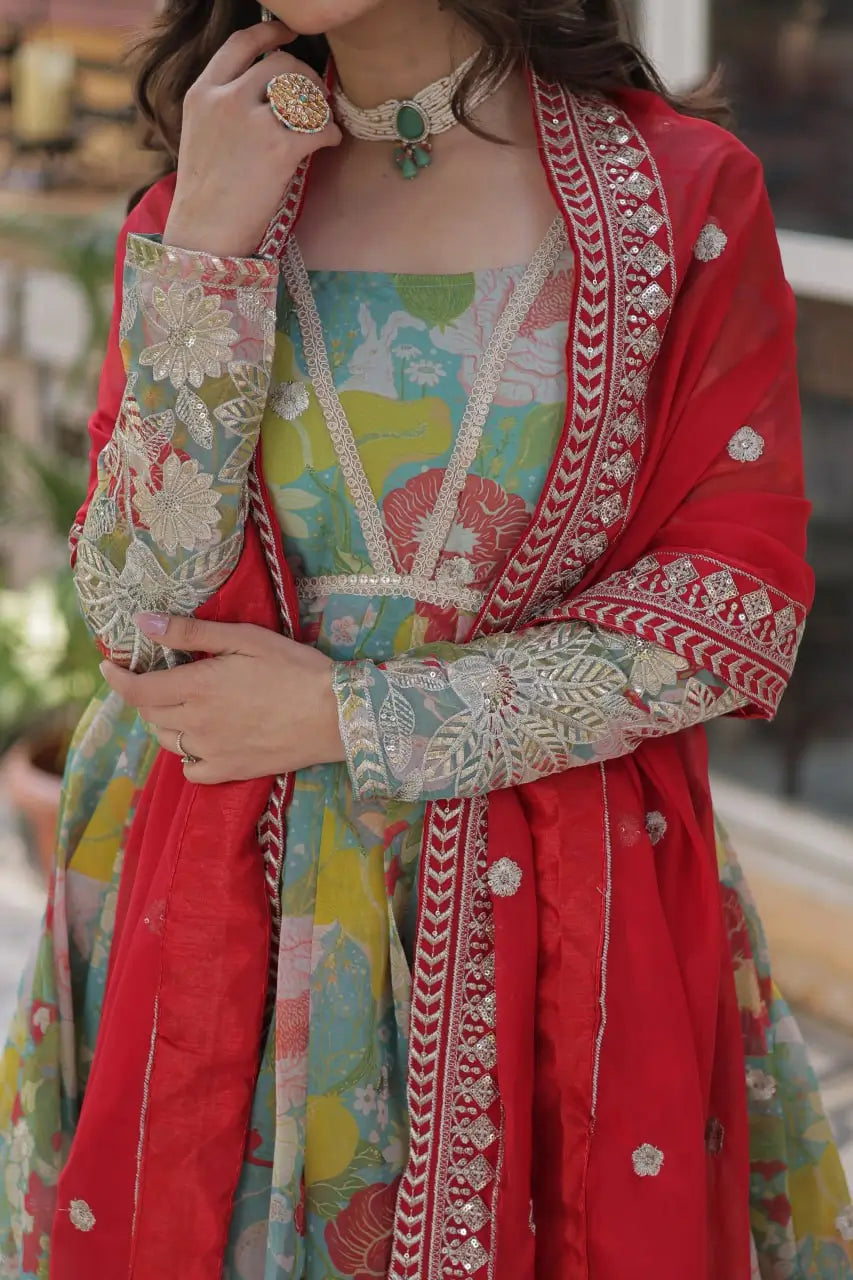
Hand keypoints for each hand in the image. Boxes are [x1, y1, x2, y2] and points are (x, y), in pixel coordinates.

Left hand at [100, 613, 344, 784]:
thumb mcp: (244, 639)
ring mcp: (212, 752)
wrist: (335, 715)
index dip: (117, 677)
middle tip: (156, 677)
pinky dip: (187, 754)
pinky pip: (191, 769)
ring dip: (163, 721)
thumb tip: (142, 624)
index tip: (109, 665)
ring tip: (181, 704)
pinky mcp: (230, 771)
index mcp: (197, 689)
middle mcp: (197, 724)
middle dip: (144, 694)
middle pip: (150, 714)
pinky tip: (201, 739)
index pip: (137, 689)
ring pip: (167, 740)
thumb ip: (190, 633)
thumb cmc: (295, 669)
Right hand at [163, 22, 341, 257]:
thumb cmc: (206, 192)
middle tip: (315, 94)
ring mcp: (252, 123)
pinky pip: (318, 128)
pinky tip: (327, 143)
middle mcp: (226, 99)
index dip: (270, 32)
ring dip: (319, 104)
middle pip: (279, 63)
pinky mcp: (278, 150)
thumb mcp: (200, 133)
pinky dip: (329, 134)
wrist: (204, 231)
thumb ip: (222, 105)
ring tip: (320, 121)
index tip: (289, 33)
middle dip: (304, 75)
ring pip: (301, 92)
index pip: (240, 44)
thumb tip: (263, 92)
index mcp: (203, 92)